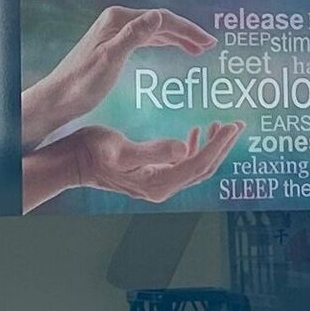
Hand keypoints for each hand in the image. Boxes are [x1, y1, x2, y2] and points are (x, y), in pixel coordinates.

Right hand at [18, 121, 242, 212]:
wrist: (72, 162)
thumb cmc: (92, 152)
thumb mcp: (121, 148)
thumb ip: (154, 150)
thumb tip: (185, 147)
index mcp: (158, 183)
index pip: (198, 163)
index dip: (218, 145)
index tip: (232, 125)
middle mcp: (162, 187)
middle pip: (203, 168)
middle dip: (222, 146)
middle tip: (237, 124)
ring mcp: (158, 182)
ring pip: (196, 166)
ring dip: (212, 147)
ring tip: (224, 126)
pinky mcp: (153, 174)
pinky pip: (183, 164)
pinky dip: (195, 148)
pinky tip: (197, 133)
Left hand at [19, 6, 218, 141]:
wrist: (58, 99)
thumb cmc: (81, 83)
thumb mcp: (110, 60)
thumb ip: (133, 36)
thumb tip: (158, 16)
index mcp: (118, 20)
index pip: (162, 19)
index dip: (188, 30)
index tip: (208, 43)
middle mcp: (117, 21)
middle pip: (160, 22)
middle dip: (187, 32)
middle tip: (210, 45)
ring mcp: (115, 32)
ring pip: (154, 30)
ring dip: (177, 37)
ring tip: (199, 49)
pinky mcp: (113, 45)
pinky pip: (146, 39)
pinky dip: (163, 43)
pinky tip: (173, 49)